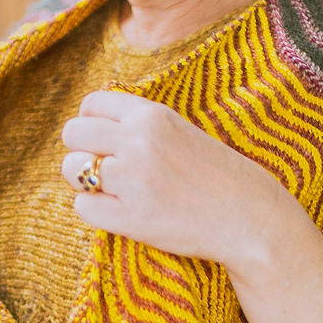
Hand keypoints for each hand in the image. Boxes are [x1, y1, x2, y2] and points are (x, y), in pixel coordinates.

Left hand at [60, 90, 287, 269]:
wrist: (251, 217)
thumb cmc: (217, 176)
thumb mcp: (180, 131)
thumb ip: (140, 124)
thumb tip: (90, 126)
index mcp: (151, 115)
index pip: (91, 105)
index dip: (90, 124)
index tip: (103, 142)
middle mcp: (138, 141)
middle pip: (72, 133)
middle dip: (81, 151)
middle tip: (102, 169)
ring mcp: (133, 180)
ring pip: (71, 169)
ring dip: (84, 181)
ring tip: (112, 191)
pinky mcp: (131, 218)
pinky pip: (82, 206)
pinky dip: (95, 210)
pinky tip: (119, 212)